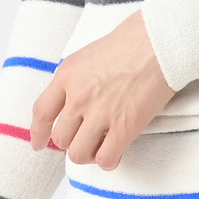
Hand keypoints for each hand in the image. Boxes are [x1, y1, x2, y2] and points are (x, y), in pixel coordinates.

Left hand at [31, 9, 175, 169]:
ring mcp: (100, 113)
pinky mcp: (124, 127)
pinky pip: (105, 158)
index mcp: (68, 74)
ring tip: (102, 145)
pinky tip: (117, 151)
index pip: (42, 112)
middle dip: (72, 141)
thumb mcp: (92, 52)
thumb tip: (78, 96)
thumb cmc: (134, 38)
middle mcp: (78, 96)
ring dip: (89, 153)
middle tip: (86, 138)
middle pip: (60, 137)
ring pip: (78, 154)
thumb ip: (79, 77)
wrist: (161, 40)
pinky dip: (109, 160)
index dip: (38, 133)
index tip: (39, 143)